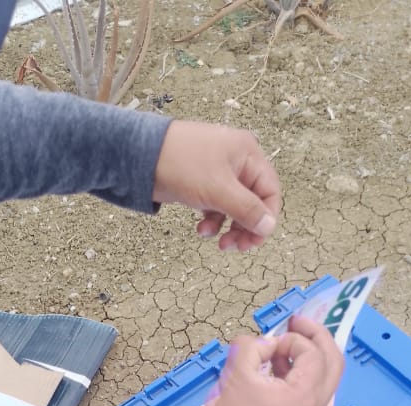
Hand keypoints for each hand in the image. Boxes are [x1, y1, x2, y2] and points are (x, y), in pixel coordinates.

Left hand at [152, 120, 280, 251]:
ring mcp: (218, 173)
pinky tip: (201, 228)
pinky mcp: (202, 184)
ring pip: (234, 208)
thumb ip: (246, 210)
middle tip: (237, 246)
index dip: (266, 218)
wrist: (139, 155)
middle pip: (253, 202)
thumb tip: (268, 227)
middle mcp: (237, 162)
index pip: (270, 191)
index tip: (255, 239)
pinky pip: (216, 207)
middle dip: (245, 227)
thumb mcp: (218, 189)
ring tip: (217, 241)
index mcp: (247, 155)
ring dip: (228, 228)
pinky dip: (212, 221)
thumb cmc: (180, 162)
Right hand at [194, 316, 344, 405]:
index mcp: (305, 396)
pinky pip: (311, 389)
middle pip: (334, 361)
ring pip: (325, 376)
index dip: (291, 340)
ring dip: (308, 355)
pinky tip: (276, 366)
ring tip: (281, 348)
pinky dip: (299, 372)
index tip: (266, 345)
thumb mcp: (236, 376)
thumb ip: (251, 348)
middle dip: (317, 337)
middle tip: (296, 322)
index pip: (313, 353)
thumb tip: (264, 344)